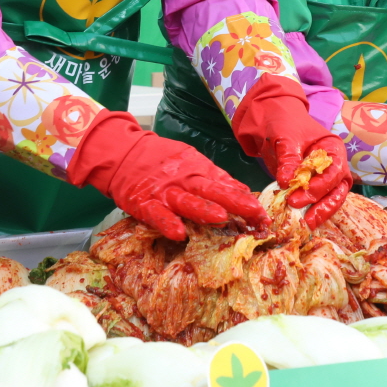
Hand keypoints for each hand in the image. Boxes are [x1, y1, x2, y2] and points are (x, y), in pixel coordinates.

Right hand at [68, 111, 268, 240]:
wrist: (123, 153)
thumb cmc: (161, 161)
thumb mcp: (192, 164)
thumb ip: (216, 179)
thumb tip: (244, 192)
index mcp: (198, 171)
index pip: (225, 186)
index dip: (245, 200)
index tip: (264, 213)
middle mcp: (184, 181)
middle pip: (212, 192)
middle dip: (235, 204)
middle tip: (256, 214)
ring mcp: (164, 192)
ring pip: (186, 201)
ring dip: (203, 210)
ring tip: (221, 218)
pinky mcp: (144, 202)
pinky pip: (156, 214)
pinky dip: (166, 222)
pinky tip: (177, 232)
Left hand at [230, 74, 350, 226]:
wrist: (270, 119)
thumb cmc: (283, 123)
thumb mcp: (285, 138)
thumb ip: (289, 159)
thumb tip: (286, 182)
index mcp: (333, 148)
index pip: (335, 170)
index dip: (321, 185)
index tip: (302, 196)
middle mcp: (333, 164)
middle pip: (337, 189)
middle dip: (324, 204)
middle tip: (305, 216)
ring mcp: (323, 176)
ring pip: (331, 198)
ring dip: (320, 212)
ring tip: (306, 224)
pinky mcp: (311, 186)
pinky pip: (316, 200)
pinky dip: (310, 210)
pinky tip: (301, 221)